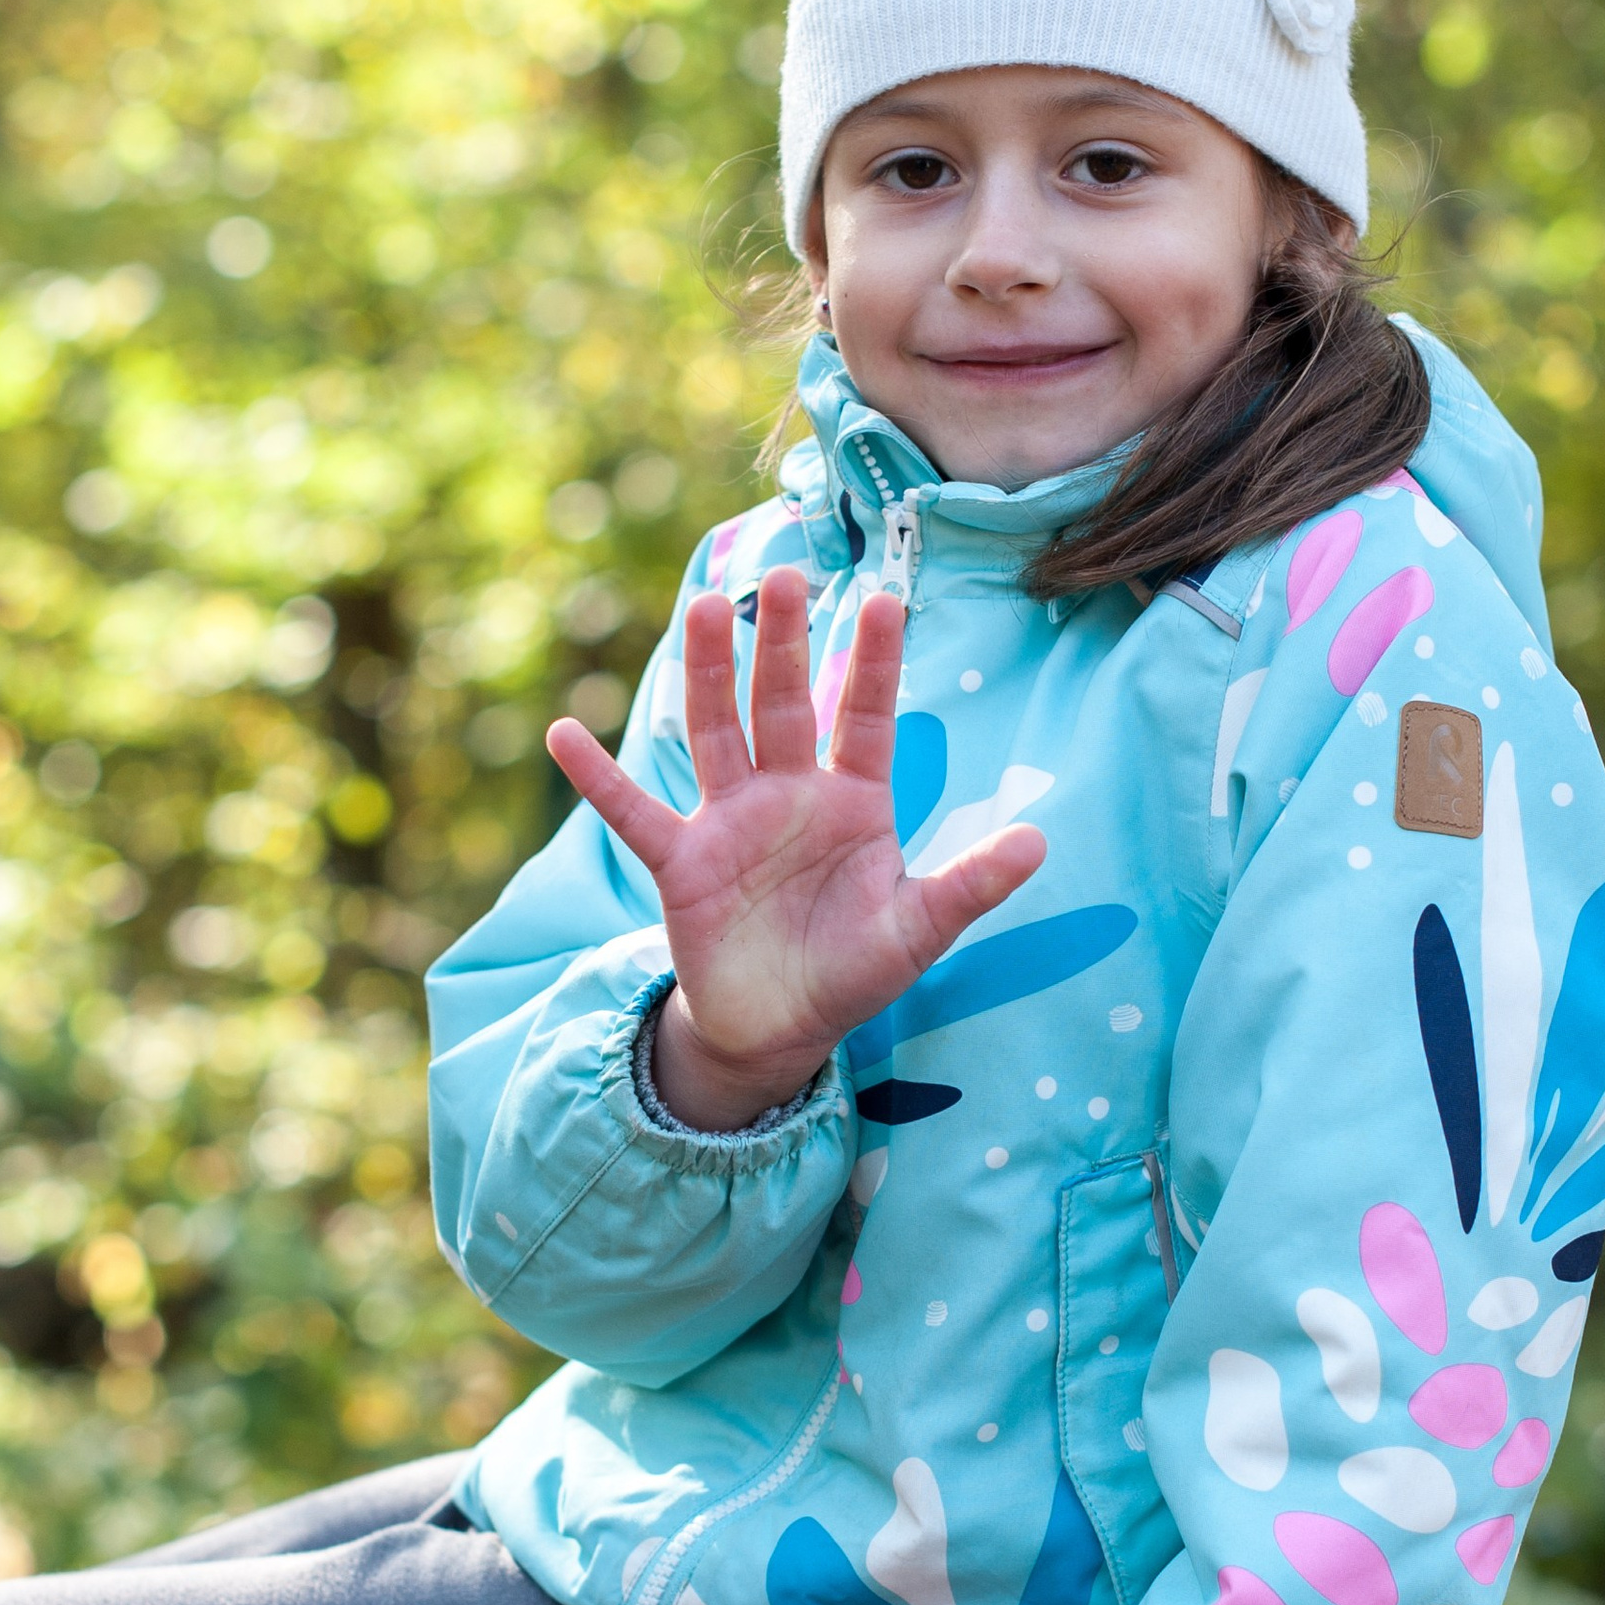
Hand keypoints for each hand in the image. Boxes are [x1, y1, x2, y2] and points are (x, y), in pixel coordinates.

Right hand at [547, 568, 1044, 1131]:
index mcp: (854, 802)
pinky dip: (598, 778)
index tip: (884, 601)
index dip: (872, 663)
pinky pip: (633, 812)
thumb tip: (1041, 842)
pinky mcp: (680, 861)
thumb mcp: (919, 930)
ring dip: (707, 673)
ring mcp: (730, 821)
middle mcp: (789, 795)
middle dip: (783, 643)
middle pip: (783, 703)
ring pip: (716, 731)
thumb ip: (972, 883)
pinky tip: (563, 735)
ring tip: (701, 606)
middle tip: (786, 576)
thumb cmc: (853, 970)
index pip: (865, 717)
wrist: (780, 1028)